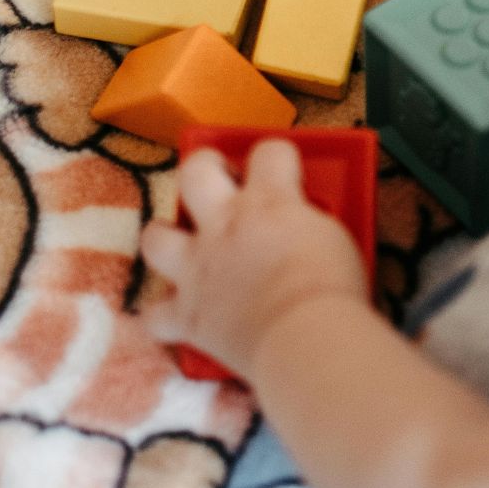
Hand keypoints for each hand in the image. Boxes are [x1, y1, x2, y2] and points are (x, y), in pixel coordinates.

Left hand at [140, 140, 367, 378]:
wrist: (305, 336)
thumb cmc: (331, 287)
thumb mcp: (333, 236)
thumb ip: (310, 221)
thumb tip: (303, 224)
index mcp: (270, 201)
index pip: (269, 151)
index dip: (277, 155)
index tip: (283, 168)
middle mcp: (225, 225)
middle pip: (195, 171)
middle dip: (204, 168)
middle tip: (221, 182)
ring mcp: (198, 268)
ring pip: (155, 236)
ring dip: (166, 237)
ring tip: (184, 245)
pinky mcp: (188, 314)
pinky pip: (155, 315)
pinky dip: (165, 315)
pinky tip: (180, 314)